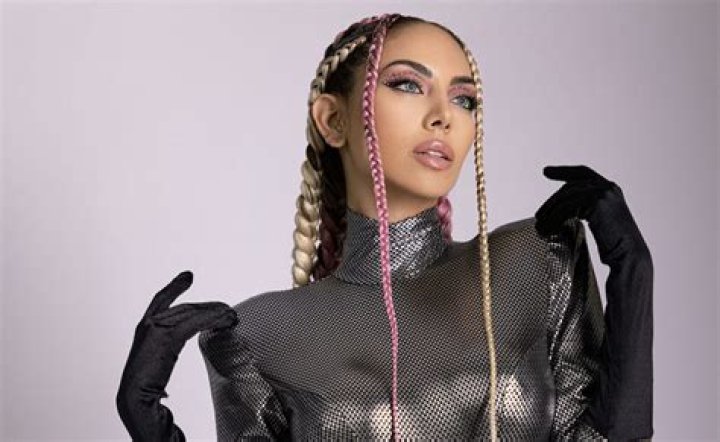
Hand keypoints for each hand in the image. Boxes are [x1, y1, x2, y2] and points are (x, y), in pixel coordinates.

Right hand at [116, 271, 237, 441]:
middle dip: (208, 307)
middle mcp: (149, 324)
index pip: (161, 300)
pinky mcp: (167, 337)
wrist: (134, 398)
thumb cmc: (144, 388)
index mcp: (144, 328)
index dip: (175, 287)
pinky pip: (194, 323)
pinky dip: (211, 320)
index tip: (187, 277)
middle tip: (227, 309)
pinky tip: (224, 321)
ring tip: (231, 315)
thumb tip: (172, 371)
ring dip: (214, 313)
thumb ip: (167, 354)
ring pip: (192, 313)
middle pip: (185, 308)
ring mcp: (157, 328)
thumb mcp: (156, 364)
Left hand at [534, 165, 650, 263]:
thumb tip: (562, 210)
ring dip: (549, 213)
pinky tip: (548, 229)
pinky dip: (553, 219)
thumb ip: (587, 209)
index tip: (545, 171)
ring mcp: (603, 193)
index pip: (583, 172)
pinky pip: (566, 208)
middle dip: (551, 202)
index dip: (563, 171)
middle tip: (538, 216)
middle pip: (569, 187)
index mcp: (611, 189)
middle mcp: (608, 187)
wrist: (630, 255)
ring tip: (540, 226)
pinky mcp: (596, 203)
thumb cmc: (615, 244)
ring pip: (566, 198)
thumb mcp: (602, 220)